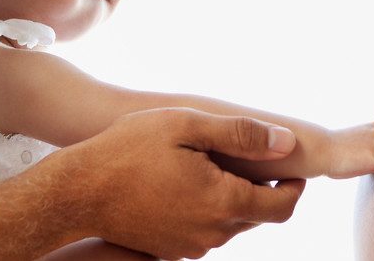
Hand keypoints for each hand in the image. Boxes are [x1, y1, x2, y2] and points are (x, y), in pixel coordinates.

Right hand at [57, 107, 306, 259]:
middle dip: (264, 190)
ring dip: (234, 199)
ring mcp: (190, 246)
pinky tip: (189, 183)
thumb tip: (285, 142)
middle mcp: (212, 233)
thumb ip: (242, 135)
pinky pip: (205, 231)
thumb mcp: (187, 126)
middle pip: (259, 216)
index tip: (292, 168)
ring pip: (232, 225)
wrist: (78, 191)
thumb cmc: (129, 151)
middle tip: (251, 159)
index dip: (295, 187)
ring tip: (213, 166)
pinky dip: (209, 210)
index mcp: (223, 202)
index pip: (283, 206)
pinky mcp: (171, 251)